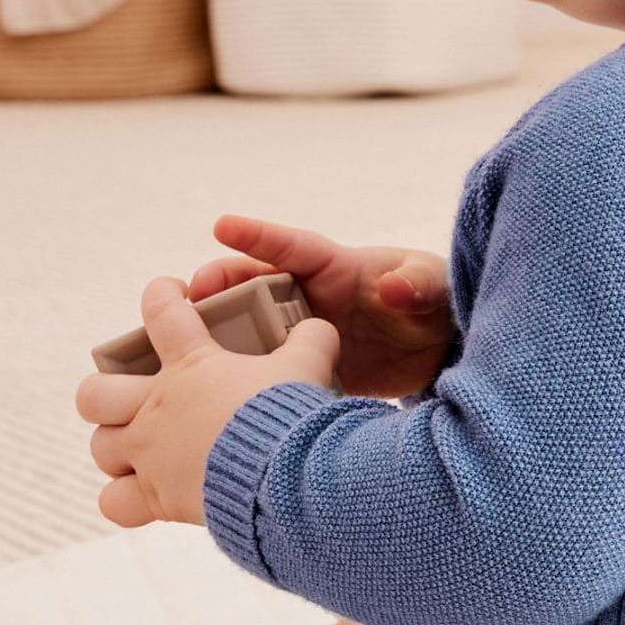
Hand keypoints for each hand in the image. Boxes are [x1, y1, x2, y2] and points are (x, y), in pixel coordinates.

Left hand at [75, 276, 340, 529]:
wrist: (285, 475)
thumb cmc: (293, 414)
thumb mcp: (310, 365)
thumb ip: (311, 340)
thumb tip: (318, 328)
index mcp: (191, 363)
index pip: (160, 311)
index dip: (160, 294)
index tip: (170, 293)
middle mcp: (157, 407)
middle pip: (95, 393)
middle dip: (104, 392)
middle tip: (131, 394)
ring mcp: (150, 453)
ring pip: (100, 447)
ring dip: (115, 446)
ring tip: (137, 448)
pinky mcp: (156, 497)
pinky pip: (114, 503)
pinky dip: (123, 500)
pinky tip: (140, 495)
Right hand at [186, 213, 456, 400]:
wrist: (440, 355)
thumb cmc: (435, 304)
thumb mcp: (434, 288)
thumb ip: (418, 283)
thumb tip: (395, 288)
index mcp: (335, 268)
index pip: (291, 248)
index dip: (258, 237)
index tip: (221, 226)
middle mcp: (308, 299)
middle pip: (251, 288)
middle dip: (217, 289)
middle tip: (190, 300)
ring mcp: (299, 337)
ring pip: (248, 332)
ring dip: (217, 337)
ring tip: (183, 348)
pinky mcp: (301, 372)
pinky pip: (264, 373)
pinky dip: (239, 381)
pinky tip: (214, 398)